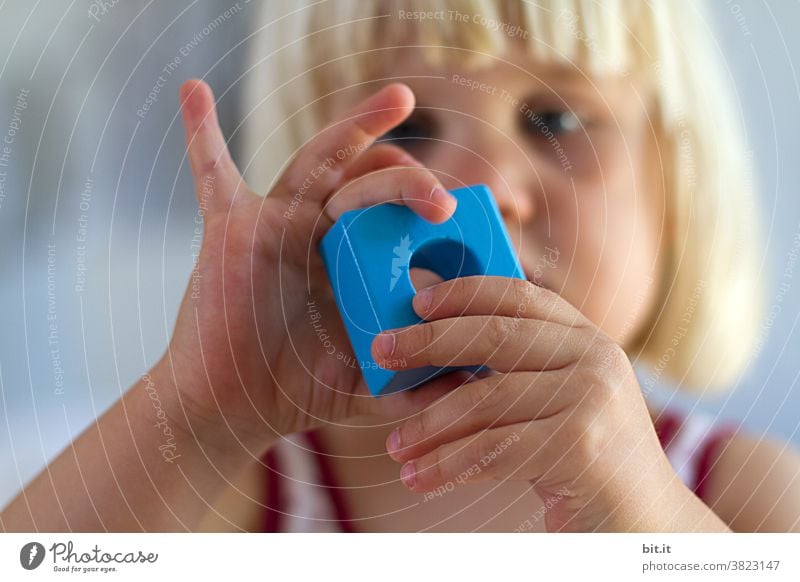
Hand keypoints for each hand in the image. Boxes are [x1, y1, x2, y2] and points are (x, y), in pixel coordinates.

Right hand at [161, 79, 465, 453]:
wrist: (234, 407)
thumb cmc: (297, 390)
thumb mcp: (369, 381)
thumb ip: (419, 380)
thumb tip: (481, 376)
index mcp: (356, 259)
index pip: (399, 215)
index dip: (430, 208)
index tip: (461, 219)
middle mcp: (322, 232)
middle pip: (370, 183)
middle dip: (410, 183)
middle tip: (441, 203)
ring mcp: (278, 224)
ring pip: (320, 162)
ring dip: (356, 126)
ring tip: (401, 99)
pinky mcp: (234, 231)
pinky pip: (211, 175)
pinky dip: (200, 135)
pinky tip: (192, 90)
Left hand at [375, 276, 688, 531]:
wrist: (648, 522)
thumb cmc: (587, 460)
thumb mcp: (557, 401)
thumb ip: (514, 374)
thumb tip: (430, 365)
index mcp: (586, 339)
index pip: (519, 295)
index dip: (463, 292)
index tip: (417, 302)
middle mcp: (594, 358)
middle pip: (495, 336)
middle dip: (429, 343)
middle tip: (383, 354)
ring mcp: (590, 399)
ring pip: (485, 399)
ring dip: (429, 423)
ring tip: (396, 444)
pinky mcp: (579, 446)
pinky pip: (493, 449)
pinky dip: (448, 465)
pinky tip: (420, 477)